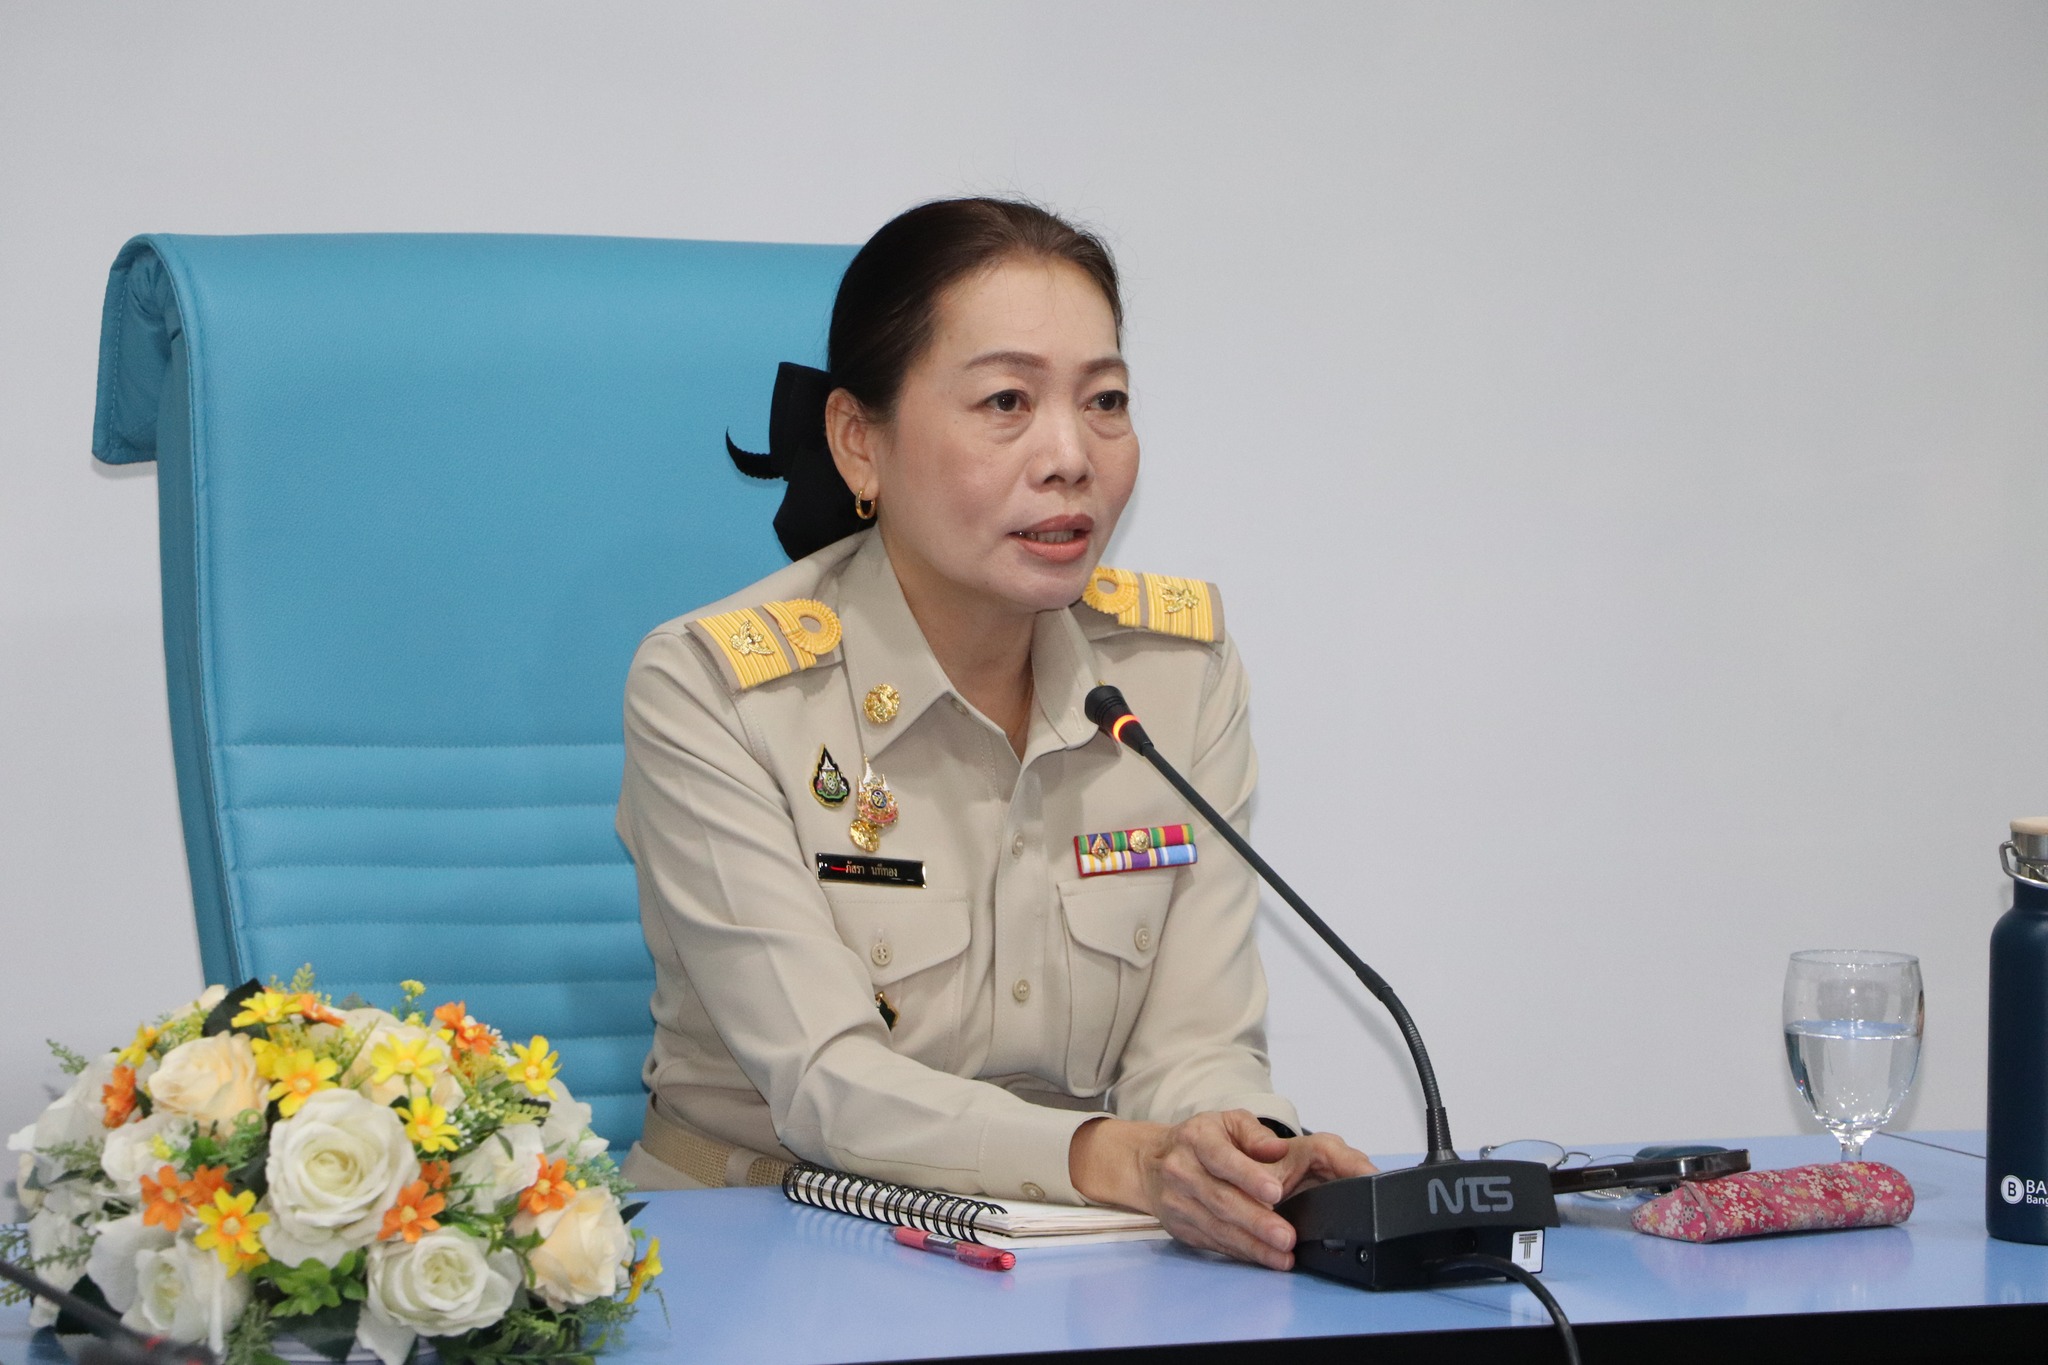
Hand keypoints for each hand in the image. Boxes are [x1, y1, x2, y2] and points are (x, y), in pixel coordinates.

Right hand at [1068, 1111, 1376, 1269]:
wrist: (1144, 1164)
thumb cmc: (1195, 1140)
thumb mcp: (1224, 1121)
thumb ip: (1251, 1134)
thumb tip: (1275, 1149)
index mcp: (1196, 1139)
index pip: (1220, 1156)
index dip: (1247, 1174)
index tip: (1274, 1191)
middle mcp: (1183, 1172)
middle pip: (1221, 1199)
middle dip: (1257, 1221)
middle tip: (1287, 1237)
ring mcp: (1179, 1204)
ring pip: (1218, 1227)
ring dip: (1253, 1244)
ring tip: (1283, 1255)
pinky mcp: (1182, 1228)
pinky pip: (1214, 1243)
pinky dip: (1241, 1254)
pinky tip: (1266, 1261)